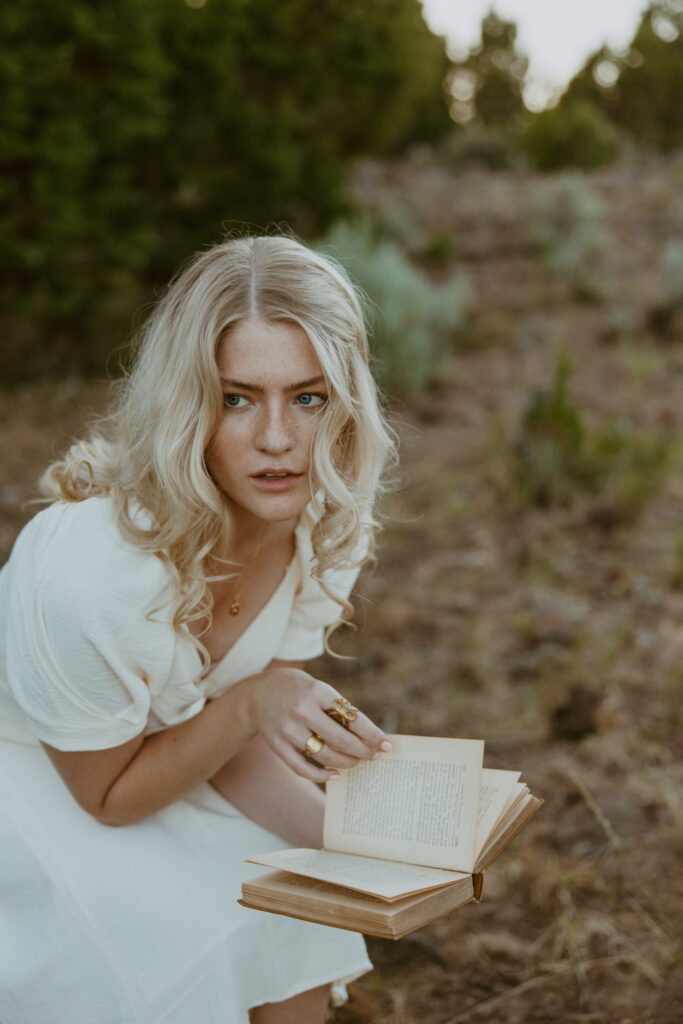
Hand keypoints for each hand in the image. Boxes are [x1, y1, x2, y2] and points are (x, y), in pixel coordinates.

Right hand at [245, 666, 391, 781]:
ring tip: (356, 761)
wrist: (257, 694)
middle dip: (363, 751)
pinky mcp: (278, 746)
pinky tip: (335, 774)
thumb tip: (368, 735)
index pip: (352, 718)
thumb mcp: (318, 689)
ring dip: (346, 762)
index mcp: (317, 692)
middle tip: (374, 756)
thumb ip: (338, 709)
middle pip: (341, 740)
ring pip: (325, 755)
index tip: (386, 745)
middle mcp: (302, 711)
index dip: (373, 734)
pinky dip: (321, 775)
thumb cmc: (297, 690)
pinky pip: (302, 767)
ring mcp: (288, 730)